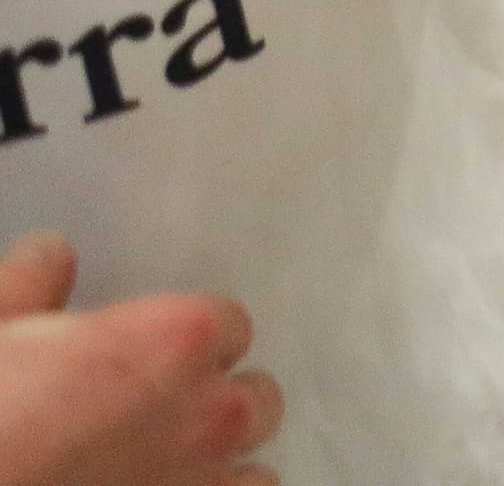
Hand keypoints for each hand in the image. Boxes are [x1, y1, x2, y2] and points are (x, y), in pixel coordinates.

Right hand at [0, 234, 282, 485]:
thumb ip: (35, 285)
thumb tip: (50, 253)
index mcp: (179, 340)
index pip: (229, 325)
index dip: (191, 342)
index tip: (155, 356)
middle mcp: (214, 409)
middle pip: (255, 396)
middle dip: (217, 402)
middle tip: (162, 416)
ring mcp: (210, 480)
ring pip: (257, 467)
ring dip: (225, 463)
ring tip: (175, 467)